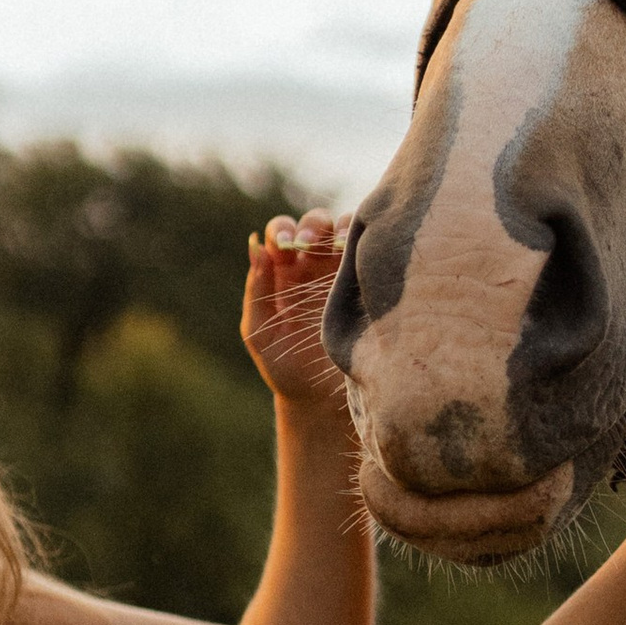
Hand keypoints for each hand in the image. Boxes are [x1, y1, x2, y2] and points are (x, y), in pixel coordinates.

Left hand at [241, 209, 354, 414]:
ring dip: (340, 226)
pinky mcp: (368, 282)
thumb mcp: (259, 333)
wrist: (323, 400)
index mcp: (284, 272)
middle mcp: (314, 265)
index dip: (282, 230)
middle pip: (314, 224)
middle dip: (311, 226)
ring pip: (345, 228)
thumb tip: (256, 246)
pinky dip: (367, 239)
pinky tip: (361, 250)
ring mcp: (344, 271)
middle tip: (307, 243)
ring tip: (337, 242)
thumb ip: (255, 291)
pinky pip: (370, 250)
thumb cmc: (286, 369)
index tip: (285, 245)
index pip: (282, 234)